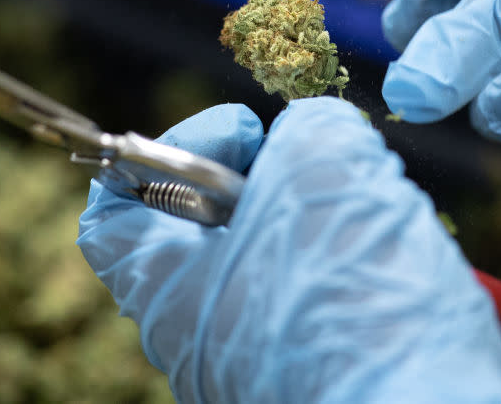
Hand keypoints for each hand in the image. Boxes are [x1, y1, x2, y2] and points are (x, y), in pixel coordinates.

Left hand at [78, 99, 500, 402]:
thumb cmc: (359, 294)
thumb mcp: (328, 166)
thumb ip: (307, 130)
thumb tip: (312, 137)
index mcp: (169, 291)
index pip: (113, 212)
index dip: (167, 150)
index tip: (242, 134)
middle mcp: (199, 336)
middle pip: (204, 226)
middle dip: (266, 179)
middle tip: (317, 168)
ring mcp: (255, 361)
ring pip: (272, 258)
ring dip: (318, 218)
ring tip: (364, 213)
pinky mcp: (312, 369)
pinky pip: (315, 297)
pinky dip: (346, 260)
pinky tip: (386, 254)